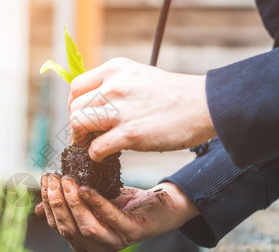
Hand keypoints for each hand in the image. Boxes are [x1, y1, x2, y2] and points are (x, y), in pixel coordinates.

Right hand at [35, 173, 198, 251]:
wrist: (160, 205)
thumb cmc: (123, 203)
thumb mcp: (91, 202)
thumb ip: (68, 205)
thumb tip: (36, 208)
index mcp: (84, 241)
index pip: (57, 225)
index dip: (48, 204)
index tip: (45, 180)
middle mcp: (97, 247)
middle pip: (68, 228)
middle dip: (57, 202)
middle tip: (54, 177)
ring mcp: (115, 242)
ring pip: (85, 227)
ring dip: (73, 203)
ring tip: (67, 180)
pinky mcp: (132, 232)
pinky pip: (110, 219)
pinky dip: (96, 203)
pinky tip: (86, 188)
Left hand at [68, 57, 215, 161]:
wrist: (204, 105)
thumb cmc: (173, 94)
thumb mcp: (139, 75)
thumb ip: (115, 84)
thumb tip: (92, 104)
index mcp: (115, 69)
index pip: (76, 87)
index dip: (75, 105)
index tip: (83, 116)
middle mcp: (114, 86)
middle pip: (74, 108)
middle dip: (76, 125)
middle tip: (86, 136)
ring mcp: (121, 109)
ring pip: (78, 124)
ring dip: (81, 140)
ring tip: (92, 145)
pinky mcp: (131, 133)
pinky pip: (96, 147)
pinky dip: (95, 155)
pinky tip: (104, 155)